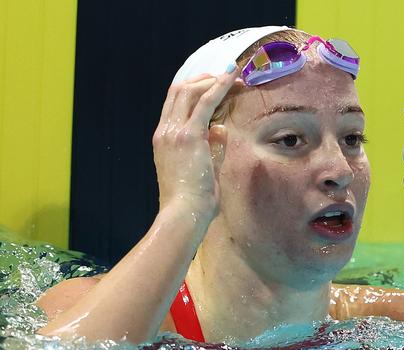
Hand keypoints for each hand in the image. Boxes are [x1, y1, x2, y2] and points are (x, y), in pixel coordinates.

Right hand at [152, 69, 238, 218]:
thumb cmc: (193, 200)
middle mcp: (165, 131)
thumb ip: (211, 148)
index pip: (174, 105)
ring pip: (190, 91)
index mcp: (163, 140)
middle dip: (203, 80)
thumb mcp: (202, 169)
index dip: (193, 90)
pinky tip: (231, 78)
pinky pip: (205, 102)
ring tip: (232, 75)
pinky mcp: (189, 135)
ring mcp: (174, 132)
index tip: (211, 86)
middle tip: (224, 77)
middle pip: (179, 92)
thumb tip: (220, 129)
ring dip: (212, 81)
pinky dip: (219, 87)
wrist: (184, 213)